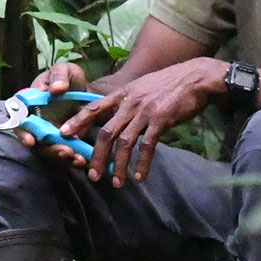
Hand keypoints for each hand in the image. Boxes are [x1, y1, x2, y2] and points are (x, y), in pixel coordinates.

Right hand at [11, 59, 92, 167]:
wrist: (86, 91)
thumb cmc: (69, 79)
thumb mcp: (65, 70)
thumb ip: (59, 75)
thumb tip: (54, 89)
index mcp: (28, 104)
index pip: (18, 120)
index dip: (22, 132)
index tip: (31, 140)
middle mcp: (34, 122)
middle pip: (34, 142)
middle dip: (49, 149)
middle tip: (64, 151)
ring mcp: (47, 134)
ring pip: (49, 151)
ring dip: (61, 156)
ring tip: (78, 158)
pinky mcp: (62, 143)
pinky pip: (64, 154)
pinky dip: (73, 159)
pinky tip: (84, 160)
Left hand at [53, 58, 229, 186]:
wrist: (196, 78)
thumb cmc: (169, 85)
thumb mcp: (141, 87)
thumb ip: (127, 102)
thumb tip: (116, 118)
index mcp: (122, 94)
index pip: (93, 107)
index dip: (77, 121)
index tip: (63, 134)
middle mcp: (129, 103)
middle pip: (105, 132)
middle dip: (96, 155)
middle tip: (92, 174)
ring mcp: (145, 111)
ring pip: (124, 143)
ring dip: (118, 165)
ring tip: (116, 182)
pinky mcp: (161, 120)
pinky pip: (147, 146)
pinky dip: (142, 163)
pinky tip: (139, 176)